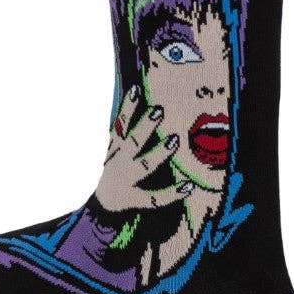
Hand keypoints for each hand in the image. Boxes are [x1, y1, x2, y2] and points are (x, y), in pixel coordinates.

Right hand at [94, 85, 192, 212]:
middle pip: (132, 143)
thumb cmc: (119, 166)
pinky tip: (189, 186)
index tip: (136, 90)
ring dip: (159, 153)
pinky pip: (156, 198)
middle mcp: (119, 163)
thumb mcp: (117, 148)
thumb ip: (127, 129)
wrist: (105, 204)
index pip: (120, 125)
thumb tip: (140, 94)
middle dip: (144, 127)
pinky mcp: (137, 200)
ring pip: (144, 167)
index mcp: (115, 149)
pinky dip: (172, 193)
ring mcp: (128, 182)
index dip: (127, 108)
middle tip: (159, 110)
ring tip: (175, 140)